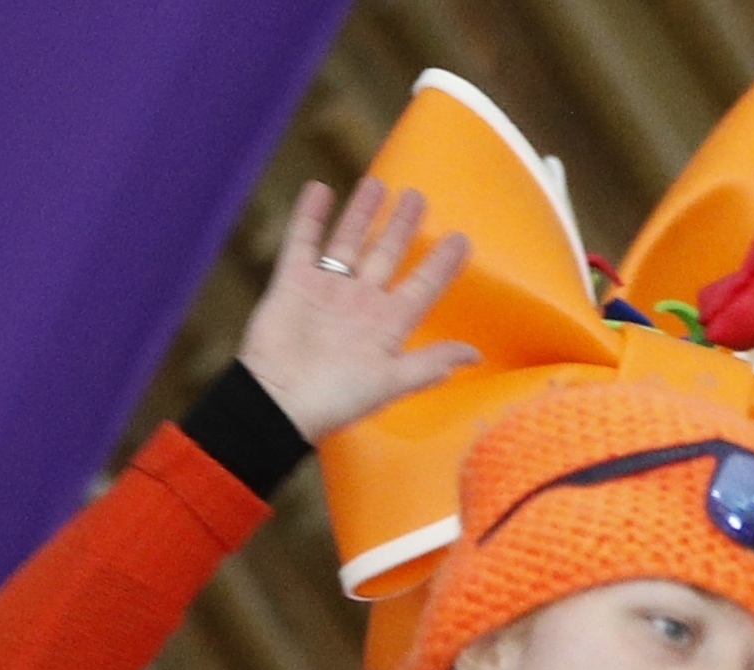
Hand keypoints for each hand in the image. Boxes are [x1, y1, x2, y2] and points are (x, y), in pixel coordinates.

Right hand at [238, 178, 477, 442]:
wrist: (278, 400)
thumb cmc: (336, 399)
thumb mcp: (390, 383)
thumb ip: (430, 364)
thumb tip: (476, 355)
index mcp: (388, 325)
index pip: (423, 287)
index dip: (442, 264)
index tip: (462, 239)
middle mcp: (360, 303)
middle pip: (387, 255)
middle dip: (402, 226)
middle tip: (417, 196)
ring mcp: (327, 290)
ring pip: (349, 241)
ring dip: (362, 213)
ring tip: (378, 184)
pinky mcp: (293, 283)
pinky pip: (303, 241)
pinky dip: (310, 216)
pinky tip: (320, 189)